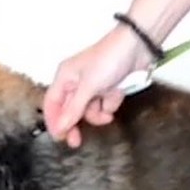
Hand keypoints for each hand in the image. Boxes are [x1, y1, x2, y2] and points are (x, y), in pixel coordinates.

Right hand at [42, 26, 154, 146]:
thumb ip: (74, 109)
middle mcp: (76, 81)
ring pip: (88, 110)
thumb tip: (60, 127)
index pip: (52, 103)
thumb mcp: (88, 87)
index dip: (53, 121)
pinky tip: (116, 96)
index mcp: (65, 77)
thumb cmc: (109, 58)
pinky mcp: (108, 87)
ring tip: (106, 113)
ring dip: (97, 114)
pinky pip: (105, 105)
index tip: (59, 137)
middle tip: (76, 141)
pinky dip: (110, 104)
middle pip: (69, 109)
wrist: (137, 47)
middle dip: (74, 124)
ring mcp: (93, 85)